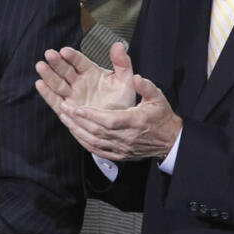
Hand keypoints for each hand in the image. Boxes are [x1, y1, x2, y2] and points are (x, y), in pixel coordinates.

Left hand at [36, 43, 180, 160]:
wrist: (169, 140)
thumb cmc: (161, 117)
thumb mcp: (158, 98)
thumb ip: (146, 87)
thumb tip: (136, 78)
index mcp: (135, 122)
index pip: (109, 121)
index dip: (90, 115)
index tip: (76, 107)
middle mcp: (126, 138)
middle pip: (97, 132)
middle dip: (78, 120)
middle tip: (64, 108)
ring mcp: (121, 149)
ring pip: (93, 142)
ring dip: (77, 130)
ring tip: (65, 117)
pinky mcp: (117, 156)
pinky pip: (96, 150)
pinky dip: (83, 141)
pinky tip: (74, 131)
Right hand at [36, 43, 135, 114]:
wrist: (118, 125)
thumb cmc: (121, 102)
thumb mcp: (125, 81)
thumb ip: (122, 63)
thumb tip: (119, 45)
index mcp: (91, 72)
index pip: (79, 61)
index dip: (72, 56)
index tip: (65, 51)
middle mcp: (78, 82)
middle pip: (65, 70)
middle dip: (57, 62)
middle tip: (49, 54)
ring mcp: (71, 95)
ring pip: (57, 83)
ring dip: (48, 75)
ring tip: (40, 66)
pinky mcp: (67, 109)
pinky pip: (55, 100)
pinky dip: (47, 93)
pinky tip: (40, 84)